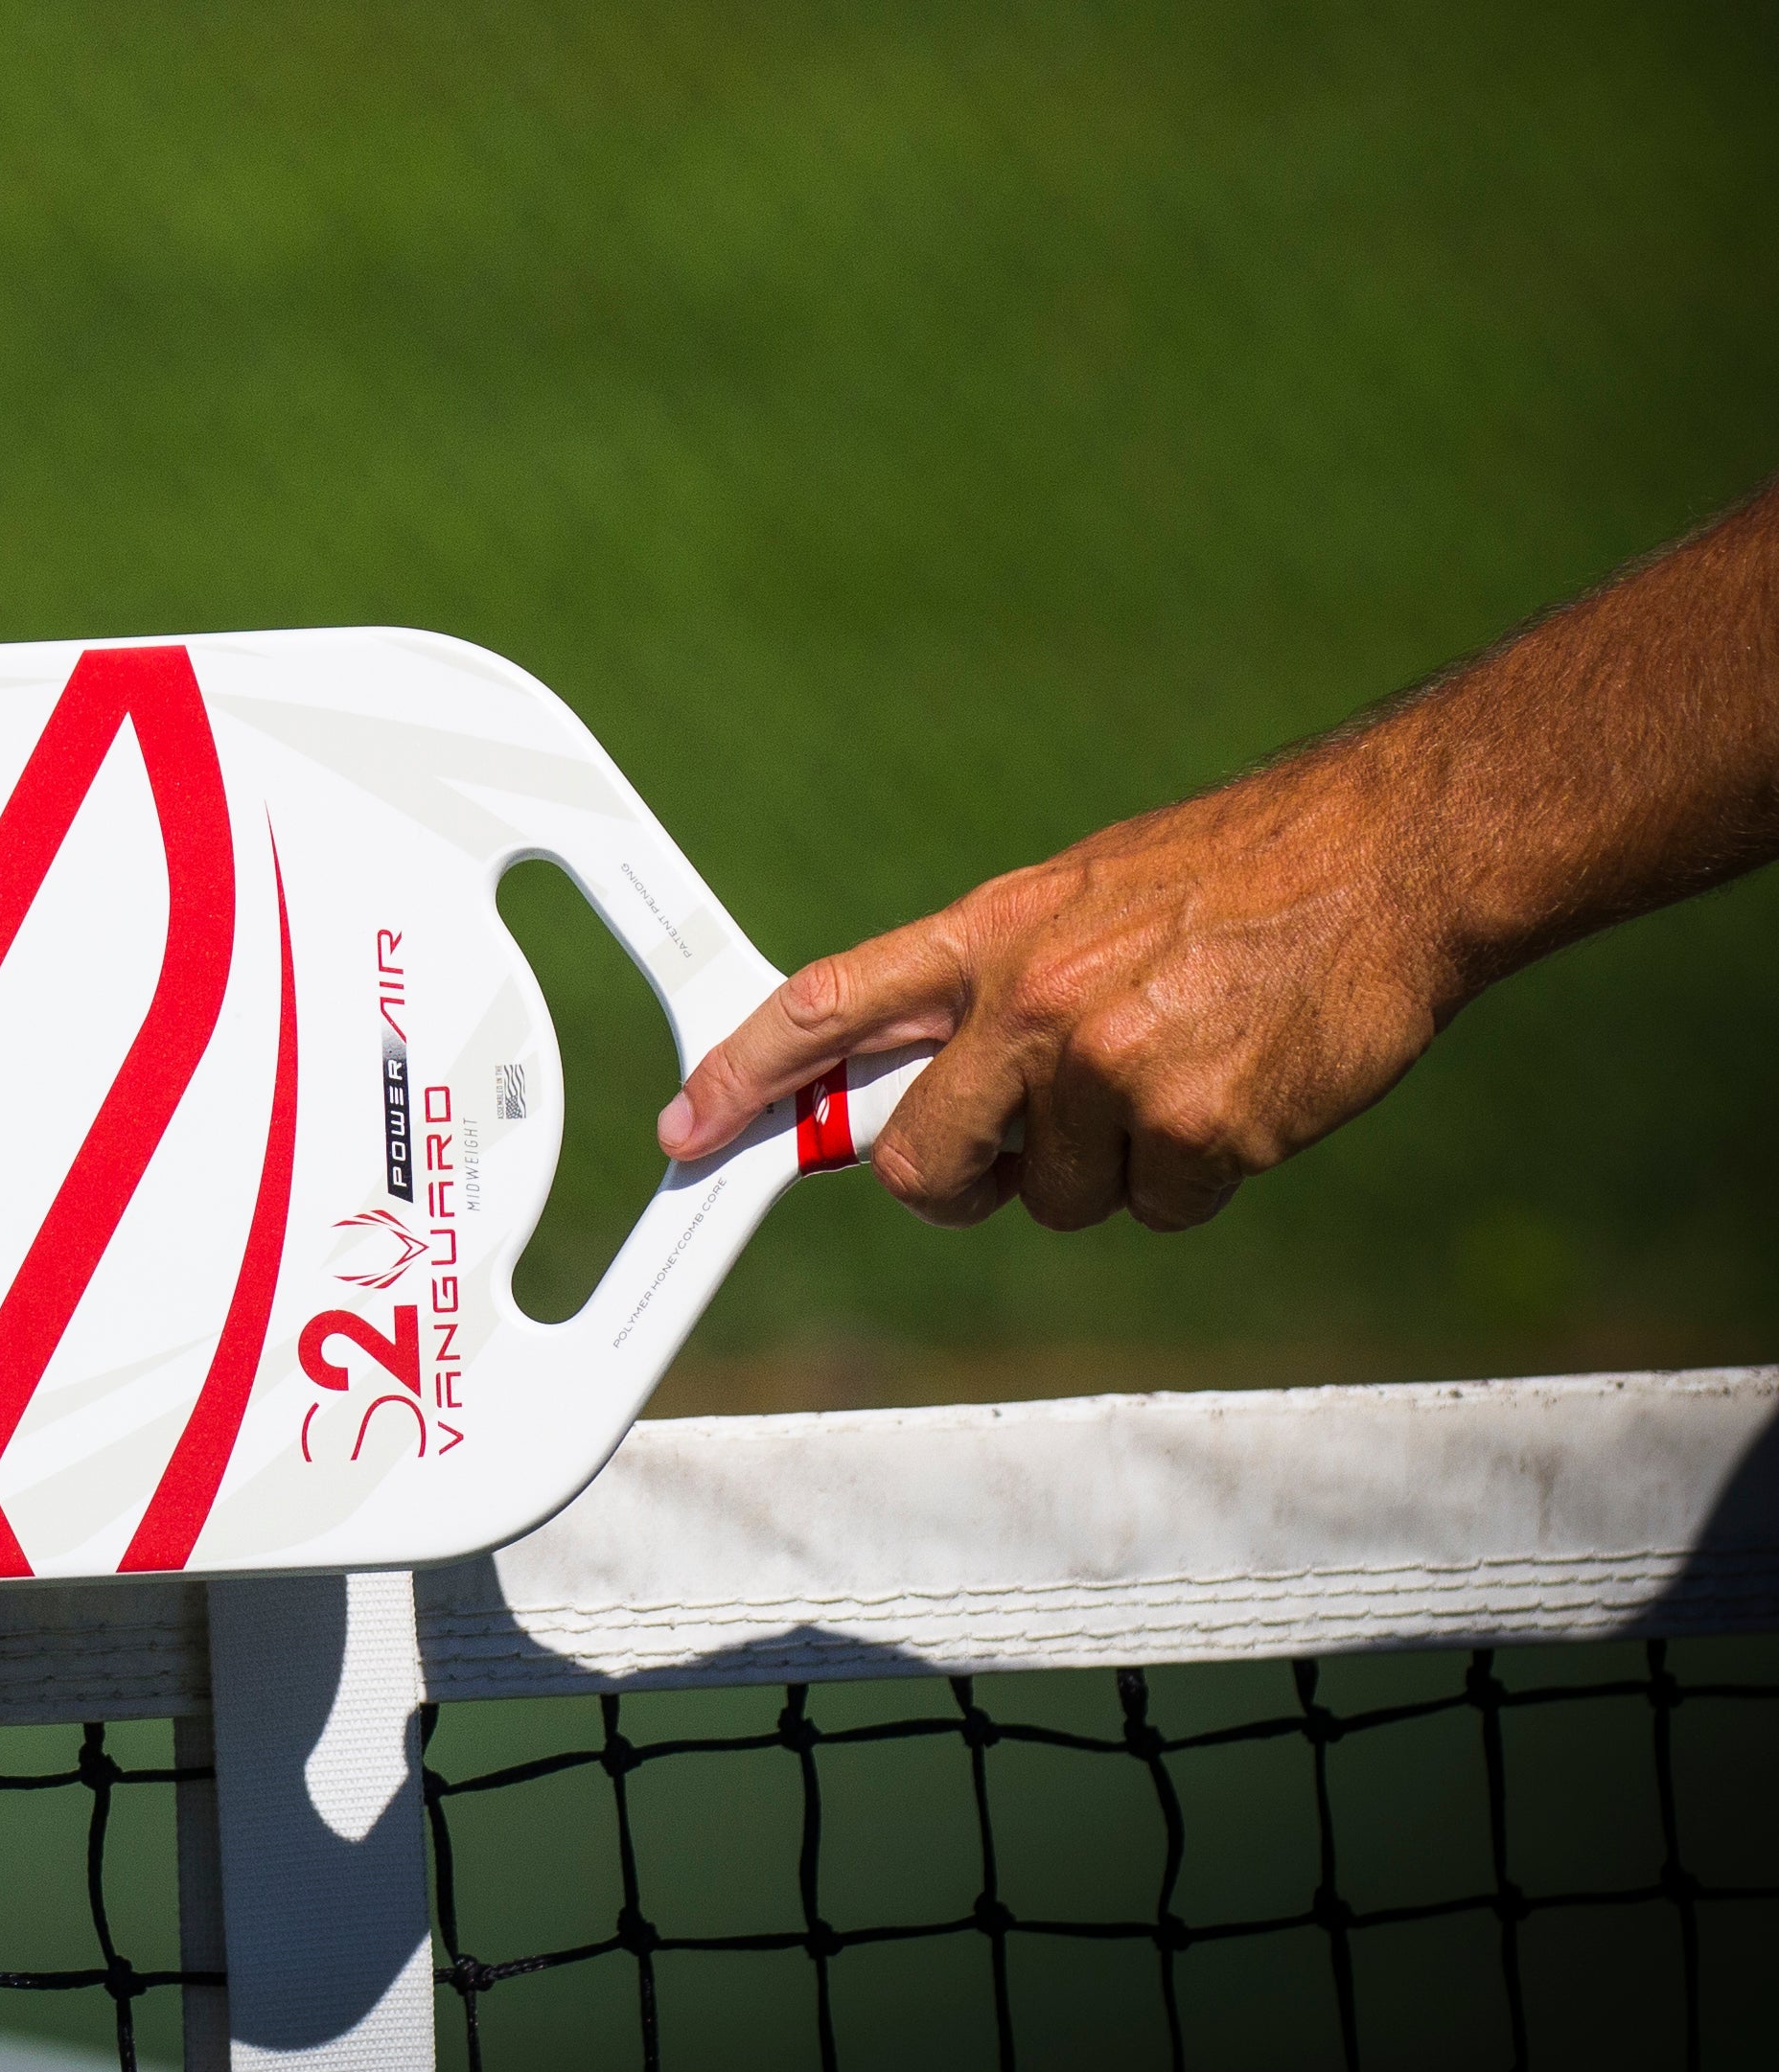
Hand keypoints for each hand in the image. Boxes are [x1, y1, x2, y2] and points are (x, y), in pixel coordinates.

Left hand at [653, 751, 1451, 1232]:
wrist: (1387, 860)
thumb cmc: (1232, 879)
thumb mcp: (1077, 901)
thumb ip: (988, 988)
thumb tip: (917, 1081)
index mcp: (989, 934)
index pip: (823, 1005)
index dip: (741, 1072)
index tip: (685, 1125)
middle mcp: (1032, 1003)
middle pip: (920, 1164)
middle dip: (954, 1185)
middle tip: (1013, 1158)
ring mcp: (1111, 1070)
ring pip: (1055, 1201)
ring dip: (1109, 1168)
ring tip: (1181, 1070)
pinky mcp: (1198, 1131)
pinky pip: (1159, 1210)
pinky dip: (1197, 1177)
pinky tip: (1241, 1094)